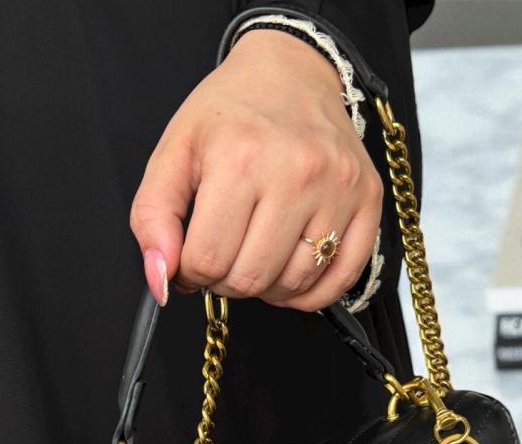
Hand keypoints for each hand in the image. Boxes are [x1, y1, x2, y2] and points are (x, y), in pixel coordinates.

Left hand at [130, 30, 383, 309]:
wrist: (293, 72)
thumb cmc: (233, 114)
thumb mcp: (175, 152)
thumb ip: (153, 217)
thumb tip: (161, 281)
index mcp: (240, 158)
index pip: (207, 260)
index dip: (192, 271)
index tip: (194, 255)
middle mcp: (296, 173)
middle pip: (251, 278)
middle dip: (227, 281)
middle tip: (225, 256)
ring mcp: (339, 188)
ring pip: (294, 285)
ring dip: (268, 287)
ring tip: (256, 257)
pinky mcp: (368, 199)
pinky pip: (342, 278)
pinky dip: (311, 293)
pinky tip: (291, 273)